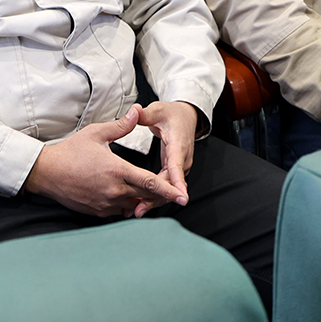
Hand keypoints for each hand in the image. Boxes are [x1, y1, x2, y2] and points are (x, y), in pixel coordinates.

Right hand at [23, 104, 186, 217]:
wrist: (47, 173)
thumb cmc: (70, 151)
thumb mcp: (96, 133)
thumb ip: (120, 126)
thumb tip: (136, 112)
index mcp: (117, 170)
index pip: (150, 183)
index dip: (169, 190)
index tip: (183, 196)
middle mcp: (114, 191)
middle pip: (146, 197)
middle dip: (159, 195)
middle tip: (170, 192)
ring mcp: (105, 204)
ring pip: (133, 205)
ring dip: (141, 199)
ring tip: (145, 191)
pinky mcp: (98, 212)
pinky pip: (119, 211)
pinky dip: (126, 203)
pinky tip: (124, 194)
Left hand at [134, 101, 196, 215]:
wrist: (185, 117)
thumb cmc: (172, 114)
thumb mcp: (158, 110)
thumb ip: (145, 114)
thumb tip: (135, 110)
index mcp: (178, 144)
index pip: (177, 165)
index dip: (177, 182)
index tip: (179, 197)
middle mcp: (182, 158)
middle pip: (171, 182)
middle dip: (157, 197)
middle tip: (140, 209)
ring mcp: (179, 166)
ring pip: (168, 187)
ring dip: (155, 200)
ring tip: (137, 211)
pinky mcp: (174, 170)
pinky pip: (165, 185)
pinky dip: (154, 195)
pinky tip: (141, 204)